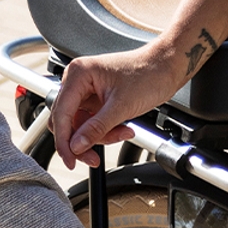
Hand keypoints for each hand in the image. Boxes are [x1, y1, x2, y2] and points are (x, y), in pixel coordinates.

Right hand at [51, 48, 180, 169]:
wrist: (166, 67)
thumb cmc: (148, 74)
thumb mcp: (122, 106)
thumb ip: (96, 128)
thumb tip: (76, 146)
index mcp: (78, 74)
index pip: (61, 114)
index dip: (64, 141)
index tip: (70, 160)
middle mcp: (77, 81)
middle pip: (66, 122)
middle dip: (81, 141)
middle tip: (93, 157)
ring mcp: (86, 91)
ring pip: (79, 126)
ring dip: (98, 137)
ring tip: (122, 133)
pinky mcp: (95, 100)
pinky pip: (91, 124)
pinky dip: (105, 132)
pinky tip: (122, 129)